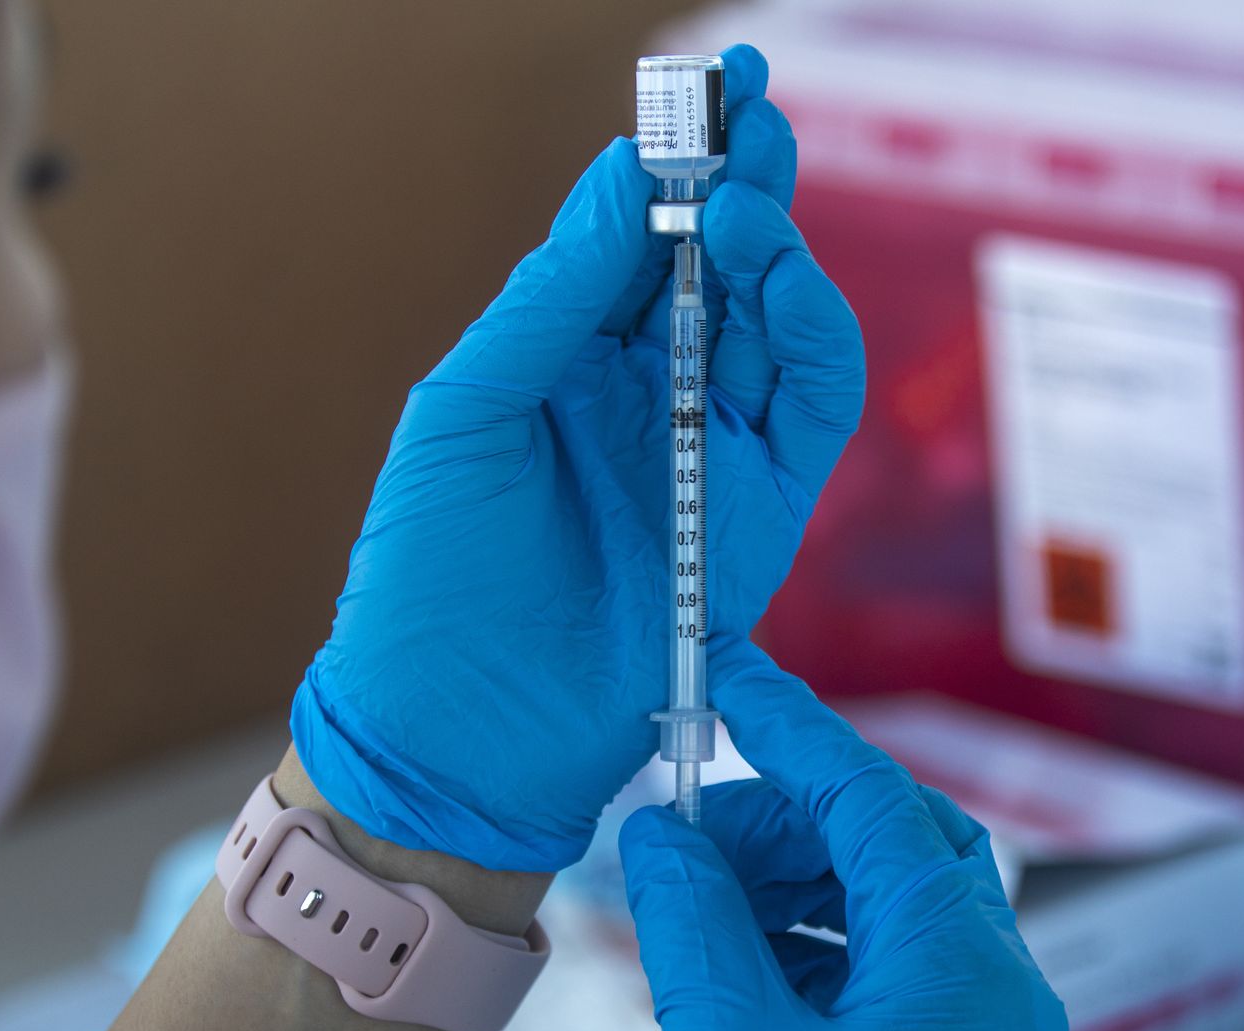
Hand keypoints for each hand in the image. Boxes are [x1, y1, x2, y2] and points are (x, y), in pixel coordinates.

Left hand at [291, 44, 864, 871]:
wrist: (458, 730)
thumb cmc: (432, 573)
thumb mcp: (468, 409)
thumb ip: (553, 298)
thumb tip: (620, 179)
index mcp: (567, 362)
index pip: (637, 239)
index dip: (671, 162)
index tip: (703, 87)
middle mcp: (648, 395)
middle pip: (720, 266)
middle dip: (743, 181)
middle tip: (755, 107)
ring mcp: (710, 450)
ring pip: (778, 324)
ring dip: (775, 251)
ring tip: (744, 202)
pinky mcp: (762, 513)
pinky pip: (811, 407)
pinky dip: (811, 336)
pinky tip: (777, 281)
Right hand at [620, 639, 1069, 1030]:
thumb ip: (697, 931)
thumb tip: (662, 838)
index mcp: (961, 963)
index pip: (869, 792)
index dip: (786, 725)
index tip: (727, 675)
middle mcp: (993, 984)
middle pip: (885, 838)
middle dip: (779, 822)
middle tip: (688, 839)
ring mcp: (980, 1027)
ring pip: (885, 901)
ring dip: (786, 887)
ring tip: (700, 903)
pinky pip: (884, 965)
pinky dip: (807, 944)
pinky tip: (739, 961)